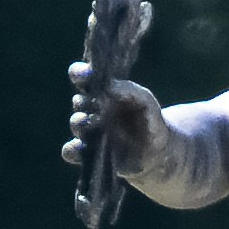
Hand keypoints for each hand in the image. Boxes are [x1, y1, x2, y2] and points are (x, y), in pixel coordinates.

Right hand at [65, 66, 160, 182]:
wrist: (157, 151)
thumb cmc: (149, 119)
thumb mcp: (145, 100)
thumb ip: (128, 90)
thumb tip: (107, 86)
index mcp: (102, 93)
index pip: (83, 79)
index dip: (80, 74)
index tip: (84, 74)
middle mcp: (92, 111)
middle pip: (78, 101)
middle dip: (83, 101)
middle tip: (97, 104)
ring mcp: (89, 132)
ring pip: (76, 123)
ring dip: (80, 122)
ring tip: (95, 124)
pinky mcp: (88, 154)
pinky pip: (71, 151)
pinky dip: (71, 150)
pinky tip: (80, 147)